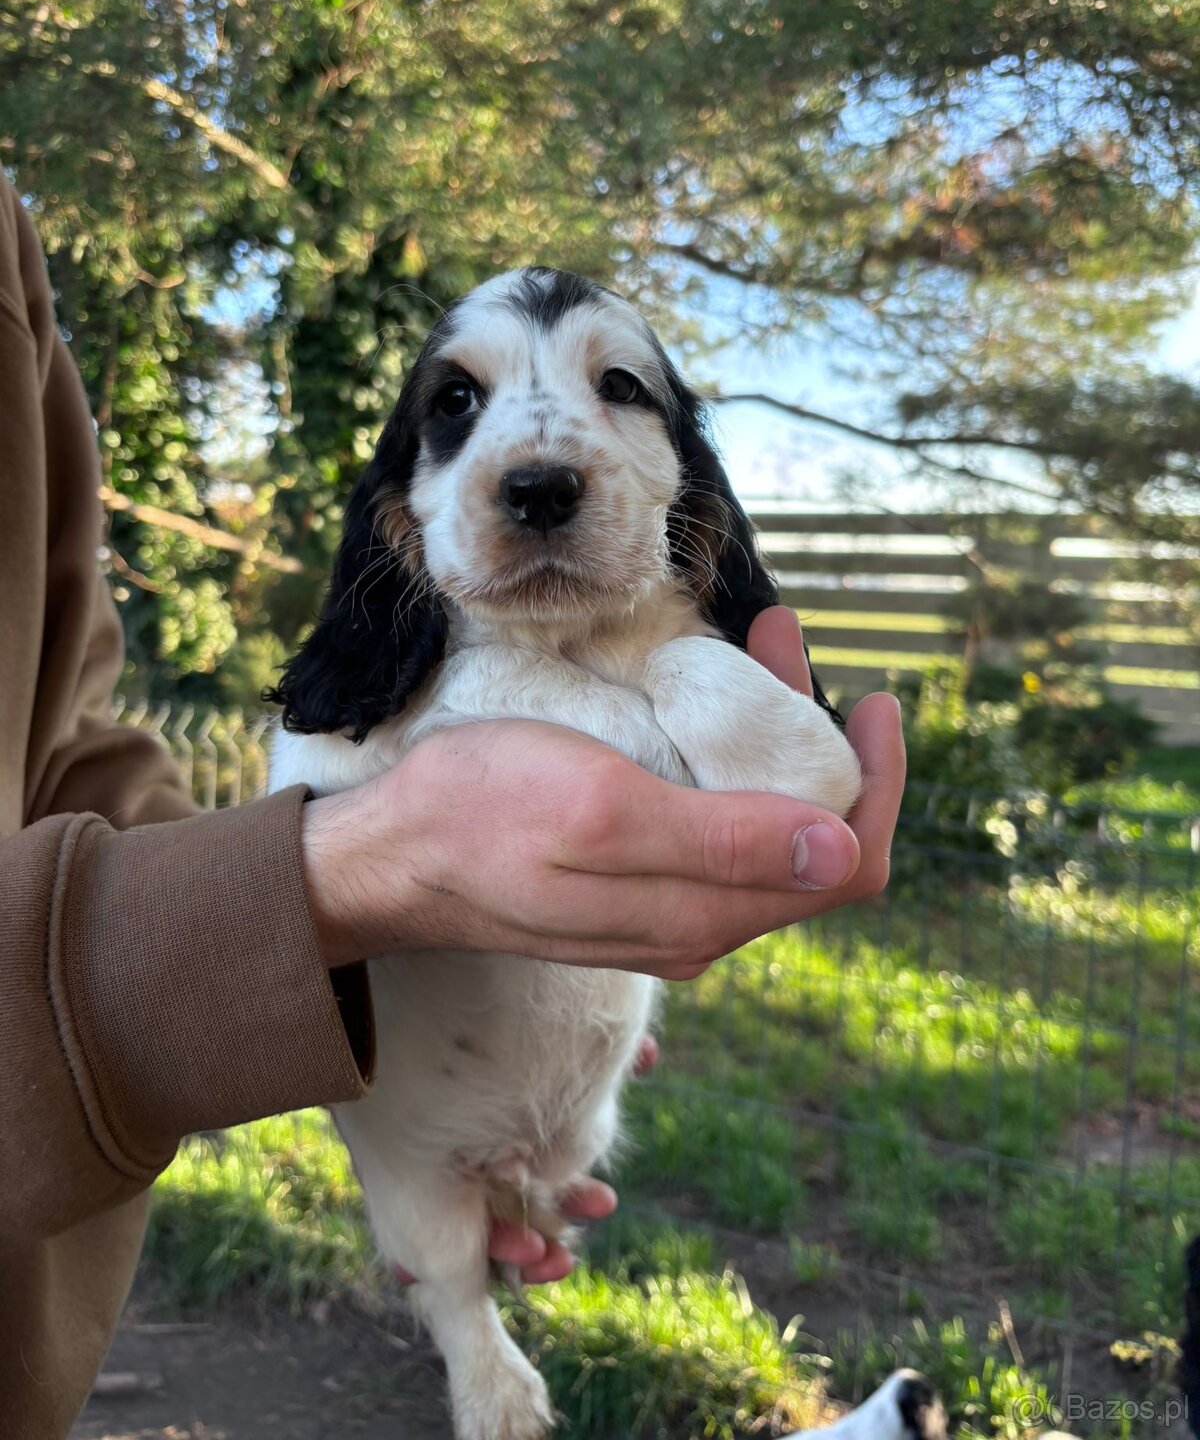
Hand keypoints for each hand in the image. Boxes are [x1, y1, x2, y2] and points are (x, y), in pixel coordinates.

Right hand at [301, 606, 904, 978]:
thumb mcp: (602, 812)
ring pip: (765, 823)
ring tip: (750, 640)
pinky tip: (700, 696)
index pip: (848, 864)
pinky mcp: (635, 880)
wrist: (390, 857)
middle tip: (784, 636)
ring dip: (772, 733)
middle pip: (813, 837)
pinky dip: (727, 753)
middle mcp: (702, 919)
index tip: (874, 700)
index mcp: (706, 912)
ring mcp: (668, 903)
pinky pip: (716, 822)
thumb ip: (724, 842)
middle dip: (824, 738)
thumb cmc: (481, 819)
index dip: (880, 786)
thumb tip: (842, 851)